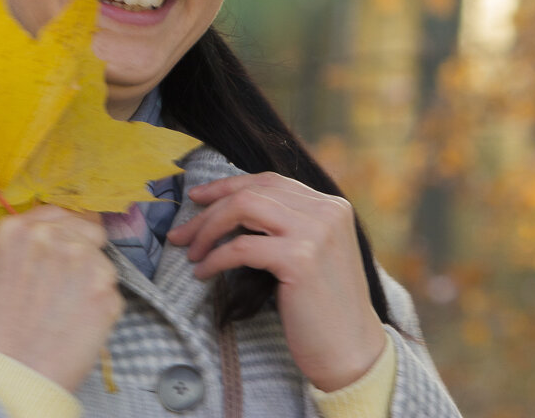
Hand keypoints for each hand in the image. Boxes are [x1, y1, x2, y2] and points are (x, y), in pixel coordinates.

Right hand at [0, 205, 122, 391]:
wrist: (16, 371)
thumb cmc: (3, 326)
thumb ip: (27, 240)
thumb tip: (58, 227)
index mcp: (20, 229)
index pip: (63, 211)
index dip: (70, 229)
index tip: (69, 245)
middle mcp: (54, 236)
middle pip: (91, 230)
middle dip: (85, 251)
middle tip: (67, 284)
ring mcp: (84, 260)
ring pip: (103, 261)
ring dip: (93, 280)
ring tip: (68, 309)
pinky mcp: (107, 288)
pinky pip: (112, 289)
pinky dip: (101, 305)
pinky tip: (79, 321)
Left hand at [166, 173, 386, 391]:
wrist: (352, 353)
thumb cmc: (324, 310)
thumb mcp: (312, 254)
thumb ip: (286, 226)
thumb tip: (228, 210)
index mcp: (330, 205)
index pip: (269, 181)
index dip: (227, 185)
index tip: (197, 197)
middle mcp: (326, 211)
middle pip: (251, 191)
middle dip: (208, 209)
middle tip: (181, 234)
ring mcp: (315, 232)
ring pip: (243, 208)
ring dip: (208, 229)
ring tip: (191, 252)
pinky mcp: (300, 259)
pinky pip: (241, 247)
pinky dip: (215, 258)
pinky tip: (203, 273)